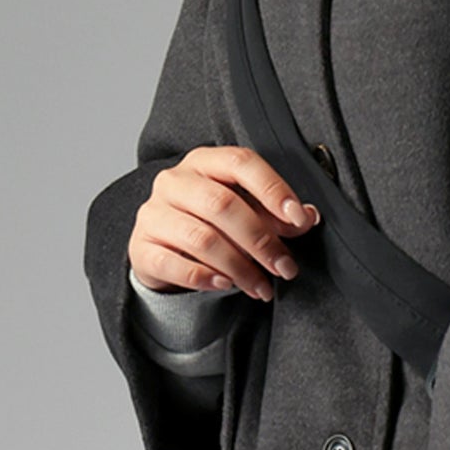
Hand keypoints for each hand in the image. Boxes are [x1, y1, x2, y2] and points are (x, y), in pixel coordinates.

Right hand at [129, 146, 321, 301]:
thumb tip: (307, 217)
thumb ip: (276, 214)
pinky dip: (205, 277)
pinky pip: (174, 264)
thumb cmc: (211, 223)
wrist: (164, 249)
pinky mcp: (142, 247)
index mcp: (205, 162)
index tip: (298, 218)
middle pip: (221, 204)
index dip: (272, 189)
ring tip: (262, 287)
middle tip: (284, 267)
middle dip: (261, 240)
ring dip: (240, 267)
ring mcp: (154, 214)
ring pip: (202, 238)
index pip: (240, 162)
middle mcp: (175, 182)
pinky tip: (226, 285)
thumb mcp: (246, 211)